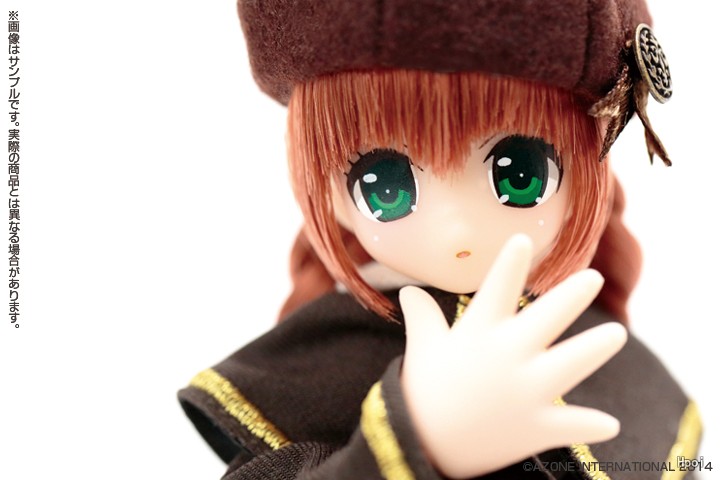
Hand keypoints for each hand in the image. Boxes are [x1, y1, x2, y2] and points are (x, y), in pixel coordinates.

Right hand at [399, 235, 626, 478]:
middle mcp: (506, 357)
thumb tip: (408, 291)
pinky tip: (611, 425)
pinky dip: (590, 425)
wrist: (423, 446)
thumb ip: (423, 317)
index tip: (522, 239)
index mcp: (478, 333)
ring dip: (595, 348)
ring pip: (570, 364)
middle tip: (594, 276)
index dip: (510, 263)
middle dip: (572, 296)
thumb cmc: (424, 391)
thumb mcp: (422, 349)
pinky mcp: (534, 426)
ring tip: (618, 333)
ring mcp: (524, 392)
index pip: (496, 289)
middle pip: (547, 319)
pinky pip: (571, 424)